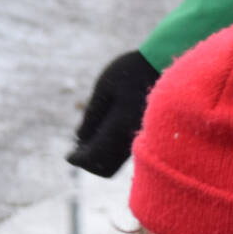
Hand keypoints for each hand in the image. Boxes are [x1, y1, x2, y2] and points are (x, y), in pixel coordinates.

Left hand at [68, 50, 160, 177]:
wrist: (164, 64)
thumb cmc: (131, 71)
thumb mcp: (105, 88)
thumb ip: (92, 115)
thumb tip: (79, 139)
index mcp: (120, 126)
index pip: (95, 157)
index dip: (79, 159)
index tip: (69, 155)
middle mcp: (132, 138)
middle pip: (106, 168)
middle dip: (89, 163)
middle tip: (77, 150)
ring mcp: (140, 138)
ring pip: (116, 162)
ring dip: (100, 157)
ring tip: (87, 140)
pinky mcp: (146, 135)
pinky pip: (124, 153)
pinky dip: (110, 150)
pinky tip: (103, 133)